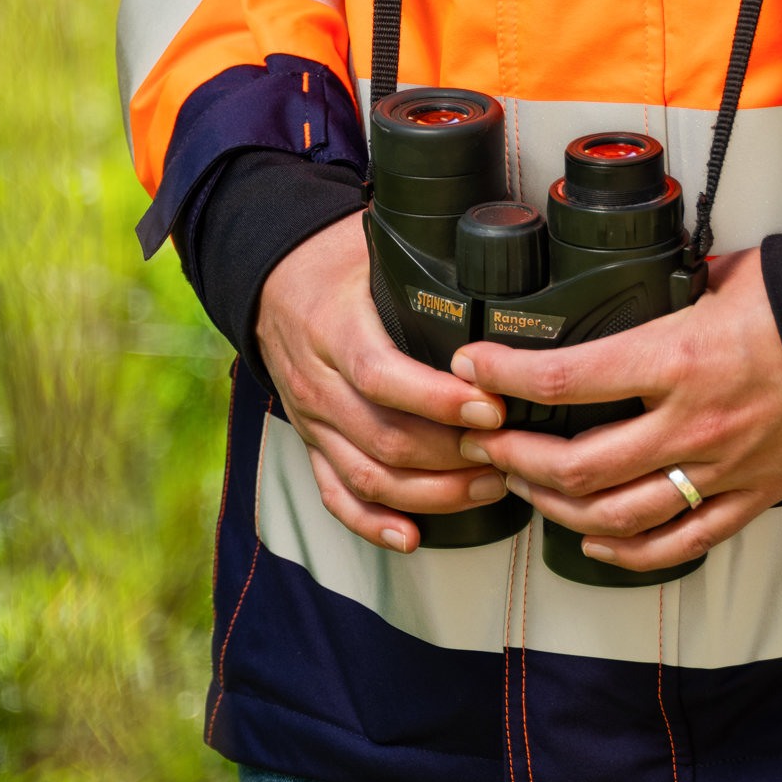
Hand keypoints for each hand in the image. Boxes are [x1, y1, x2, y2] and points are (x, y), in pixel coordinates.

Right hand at [253, 211, 510, 553]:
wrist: (273, 278)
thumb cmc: (338, 259)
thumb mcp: (376, 245)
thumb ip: (427, 263)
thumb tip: (499, 259)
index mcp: (332, 326)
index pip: (382, 374)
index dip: (438, 400)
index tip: (492, 407)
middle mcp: (317, 382)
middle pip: (382, 437)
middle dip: (452, 456)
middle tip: (508, 452)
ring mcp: (311, 420)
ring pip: (367, 476)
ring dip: (431, 494)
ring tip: (488, 486)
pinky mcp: (310, 443)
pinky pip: (335, 495)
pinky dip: (372, 524)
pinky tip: (412, 536)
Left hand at [452, 247, 781, 569]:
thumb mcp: (716, 275)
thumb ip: (659, 289)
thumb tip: (611, 281)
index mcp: (675, 358)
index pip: (563, 381)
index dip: (503, 380)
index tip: (471, 369)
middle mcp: (689, 424)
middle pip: (575, 466)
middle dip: (515, 459)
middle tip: (486, 443)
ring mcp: (717, 471)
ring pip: (614, 515)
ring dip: (555, 507)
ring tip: (526, 487)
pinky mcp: (745, 500)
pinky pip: (674, 545)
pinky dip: (623, 550)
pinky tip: (592, 538)